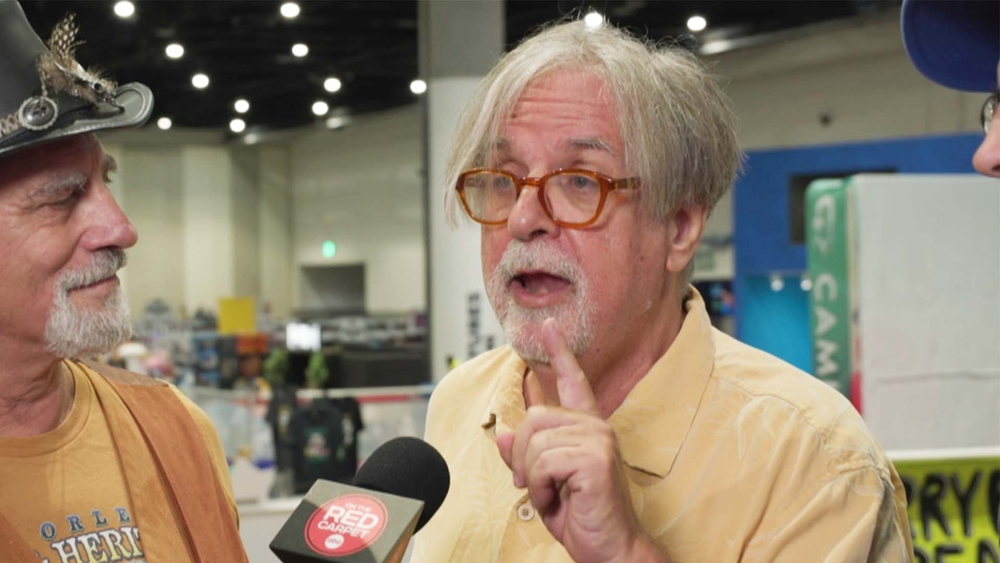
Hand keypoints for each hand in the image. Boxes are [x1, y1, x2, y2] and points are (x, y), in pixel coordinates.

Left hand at [497, 319, 664, 562]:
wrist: (609, 549)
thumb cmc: (581, 516)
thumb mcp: (542, 483)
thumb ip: (524, 456)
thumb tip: (504, 435)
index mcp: (587, 428)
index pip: (573, 381)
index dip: (559, 352)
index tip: (547, 327)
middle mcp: (595, 427)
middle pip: (534, 418)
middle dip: (523, 457)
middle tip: (534, 485)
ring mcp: (598, 440)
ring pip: (535, 442)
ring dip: (531, 476)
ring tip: (550, 494)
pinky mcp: (595, 458)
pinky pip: (543, 462)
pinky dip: (538, 485)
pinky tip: (555, 497)